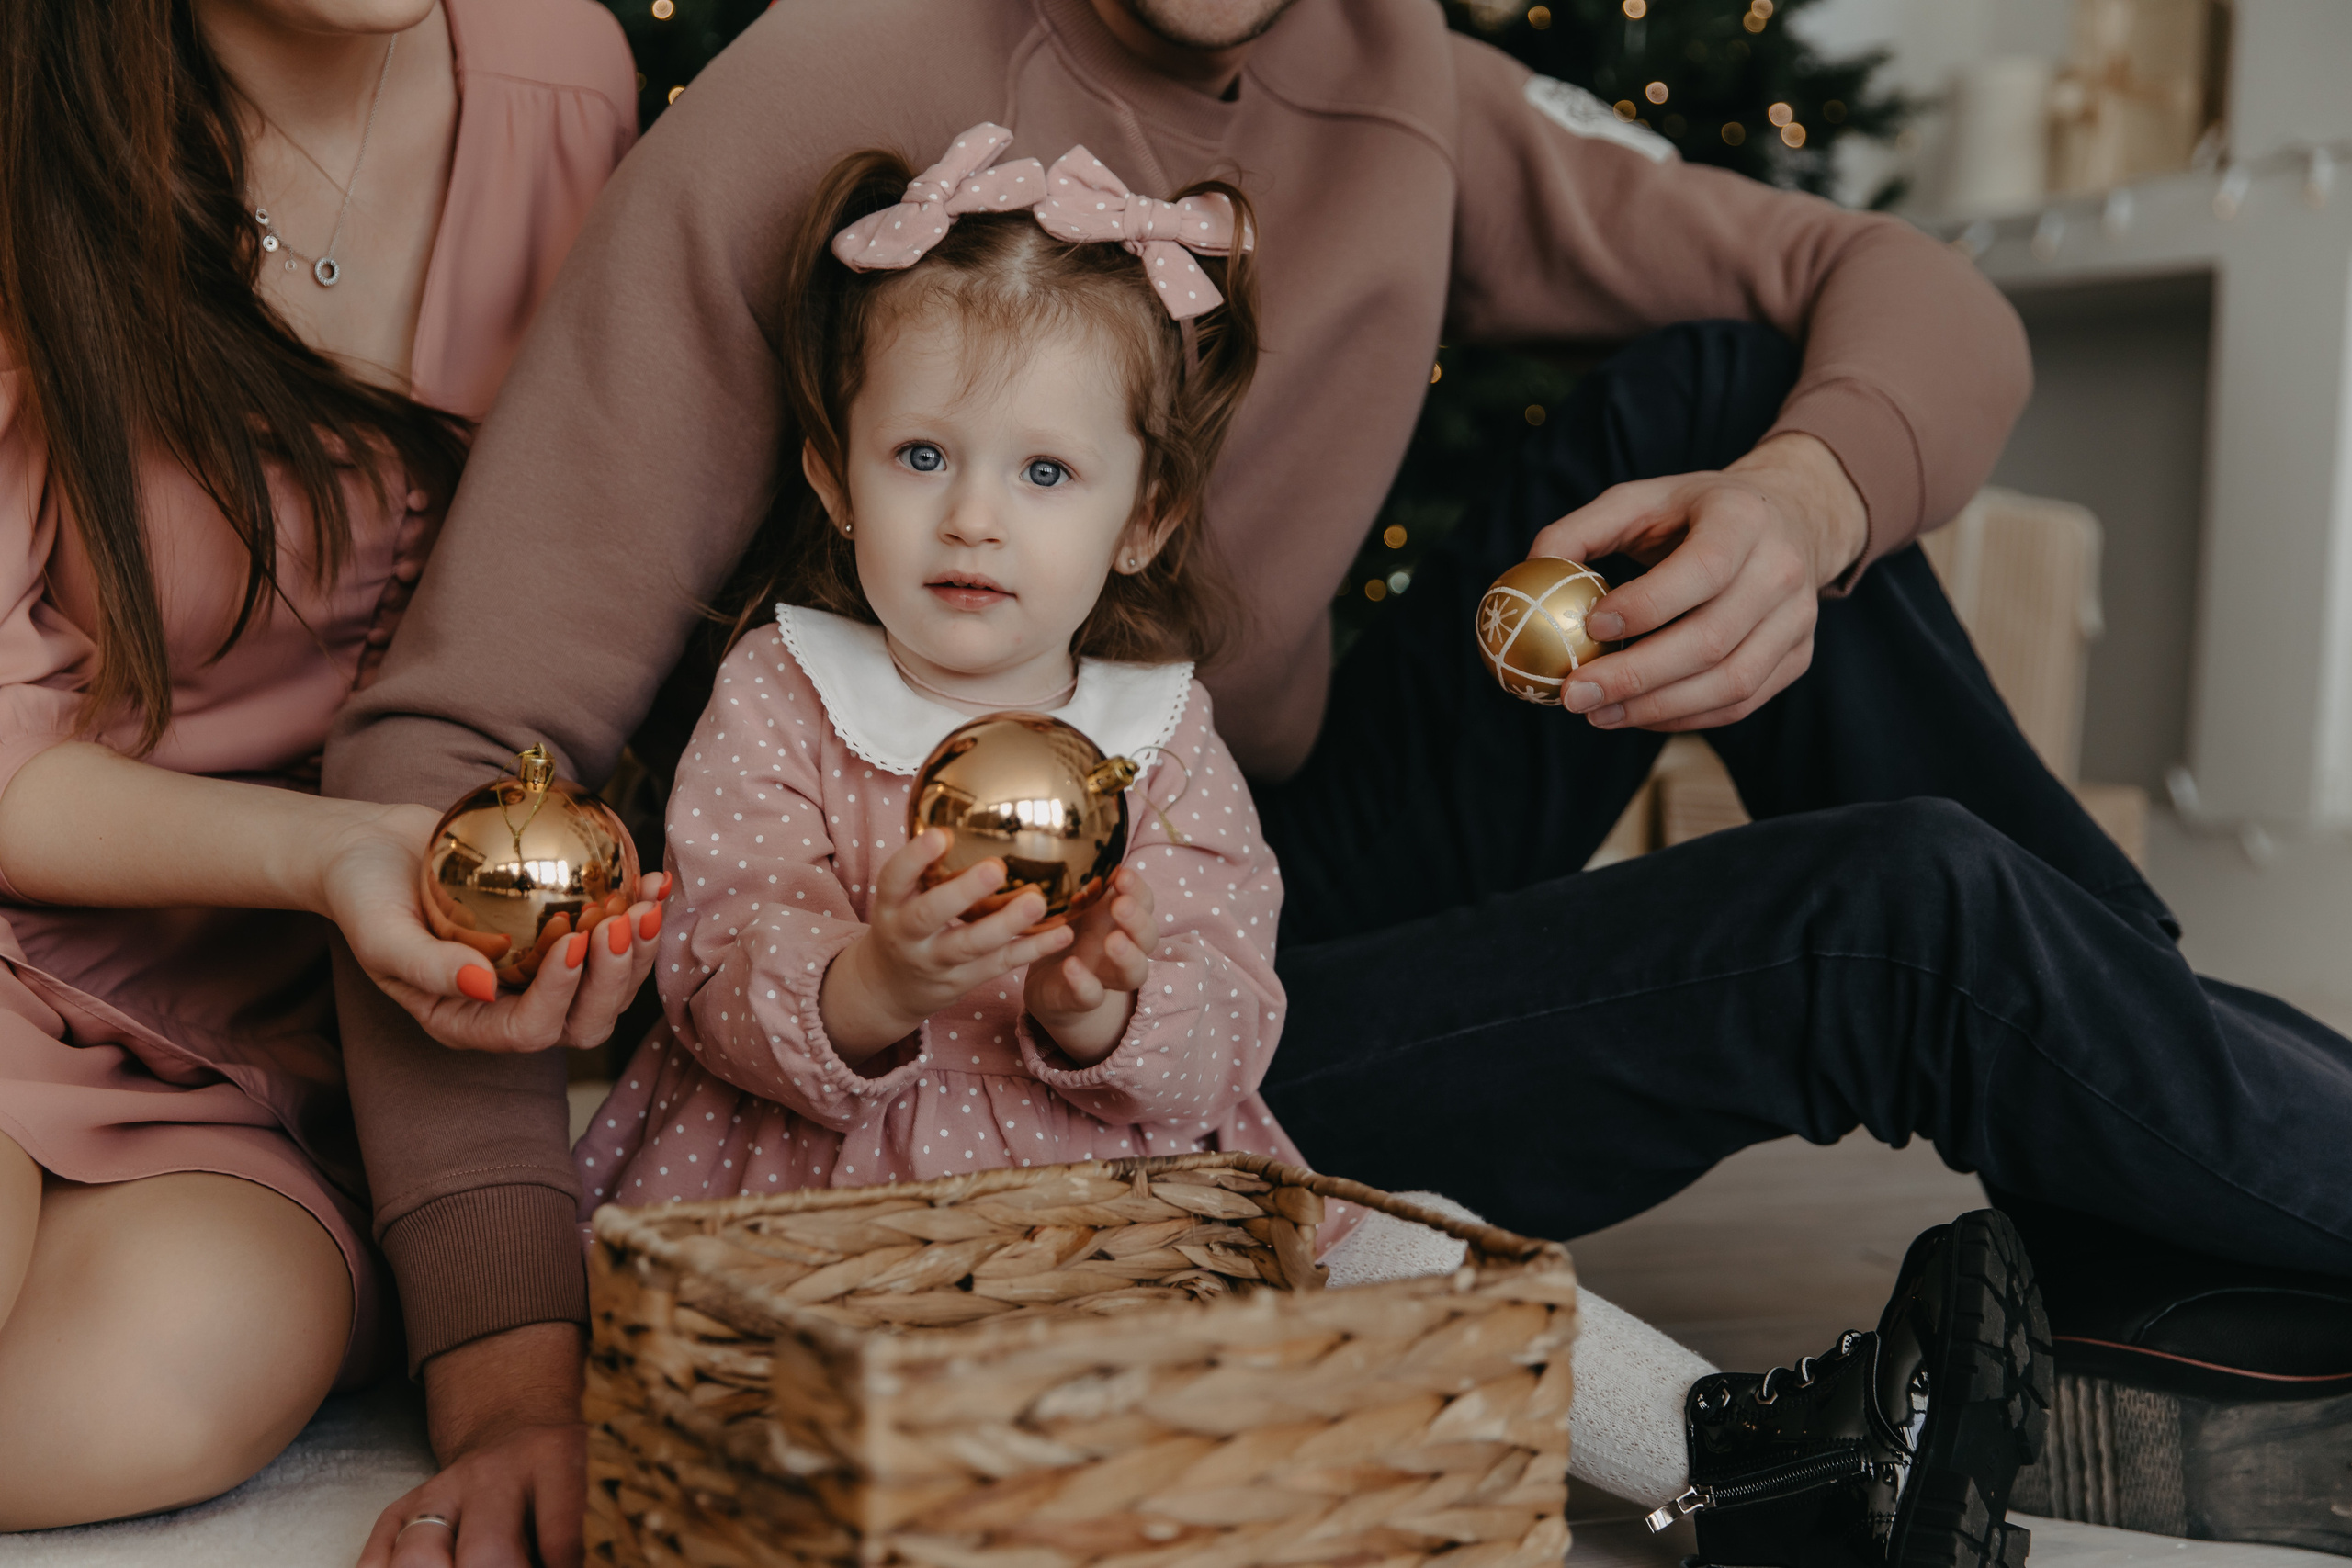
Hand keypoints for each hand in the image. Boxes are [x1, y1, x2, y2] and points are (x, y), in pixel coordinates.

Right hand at [315, 802, 668, 1051]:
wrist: (373, 852)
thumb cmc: (364, 895)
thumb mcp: (381, 933)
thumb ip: (426, 966)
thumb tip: (483, 986)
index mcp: (471, 1022)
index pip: (529, 1029)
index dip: (561, 995)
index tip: (574, 938)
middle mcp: (513, 1007)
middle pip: (584, 1019)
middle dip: (615, 978)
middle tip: (621, 921)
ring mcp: (542, 974)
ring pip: (610, 984)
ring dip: (639, 948)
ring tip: (650, 901)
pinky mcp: (561, 936)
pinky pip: (611, 936)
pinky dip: (637, 911)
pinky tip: (654, 879)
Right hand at [358, 1323, 584, 1567]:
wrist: (510, 1421)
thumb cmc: (549, 1473)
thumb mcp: (575, 1487)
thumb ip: (563, 1535)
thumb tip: (553, 1563)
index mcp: (552, 1462)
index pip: (560, 1536)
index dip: (558, 1567)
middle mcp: (492, 1474)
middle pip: (486, 1551)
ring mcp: (441, 1489)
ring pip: (419, 1555)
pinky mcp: (401, 1506)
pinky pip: (375, 1554)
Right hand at [820, 829, 1075, 1061]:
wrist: (889, 988)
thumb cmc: (905, 922)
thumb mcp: (901, 893)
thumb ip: (927, 861)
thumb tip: (972, 803)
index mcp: (890, 904)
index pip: (894, 878)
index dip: (914, 858)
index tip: (941, 834)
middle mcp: (907, 935)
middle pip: (929, 915)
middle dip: (962, 892)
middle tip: (996, 868)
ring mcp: (934, 962)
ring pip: (970, 945)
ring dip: (1006, 924)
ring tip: (1037, 901)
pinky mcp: (963, 982)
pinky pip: (1000, 966)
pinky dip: (1031, 950)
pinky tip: (1062, 934)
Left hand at [1024, 866, 1156, 1063]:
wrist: (1049, 984)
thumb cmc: (1070, 937)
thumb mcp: (1077, 911)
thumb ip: (1088, 895)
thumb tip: (1098, 874)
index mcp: (1124, 922)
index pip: (1144, 903)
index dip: (1138, 889)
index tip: (1122, 873)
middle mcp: (1124, 950)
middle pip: (1149, 938)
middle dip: (1138, 920)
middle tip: (1120, 905)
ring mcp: (1107, 977)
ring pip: (1134, 973)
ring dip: (1127, 956)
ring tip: (1112, 941)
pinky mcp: (1082, 999)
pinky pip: (1091, 995)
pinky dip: (1083, 982)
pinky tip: (1071, 966)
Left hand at [1528, 432, 1867, 731]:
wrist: (1788, 519)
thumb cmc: (1695, 513)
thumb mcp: (1640, 500)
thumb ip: (1581, 530)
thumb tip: (1531, 572)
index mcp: (1744, 519)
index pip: (1702, 570)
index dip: (1647, 606)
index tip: (1590, 629)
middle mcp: (1782, 570)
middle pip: (1712, 639)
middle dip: (1636, 675)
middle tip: (1575, 694)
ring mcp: (1798, 619)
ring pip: (1730, 683)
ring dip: (1656, 707)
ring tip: (1597, 713)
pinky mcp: (1798, 657)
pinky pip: (1740, 703)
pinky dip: (1684, 718)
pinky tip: (1636, 714)